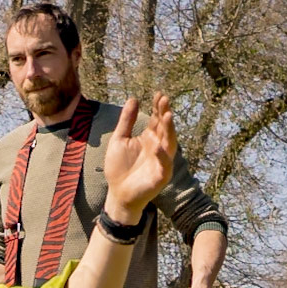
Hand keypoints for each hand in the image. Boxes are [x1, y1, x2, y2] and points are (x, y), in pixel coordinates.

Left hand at [102, 92, 176, 223]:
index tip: (158, 94)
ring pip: (169, 144)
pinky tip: (156, 146)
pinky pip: (164, 165)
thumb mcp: (119, 140)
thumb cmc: (119, 168)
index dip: (158, 107)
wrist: (118, 193)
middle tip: (164, 99)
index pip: (156, 119)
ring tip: (167, 116)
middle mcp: (158, 147)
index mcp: (149, 138)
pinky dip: (162, 156)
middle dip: (164, 114)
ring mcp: (161, 161)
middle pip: (164, 128)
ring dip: (169, 130)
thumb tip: (133, 98)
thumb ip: (126, 121)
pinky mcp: (161, 176)